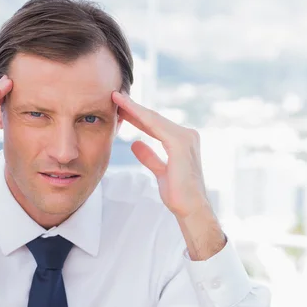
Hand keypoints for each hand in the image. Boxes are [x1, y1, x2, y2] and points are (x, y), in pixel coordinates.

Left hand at [112, 92, 225, 259]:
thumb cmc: (179, 195)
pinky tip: (127, 110)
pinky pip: (155, 126)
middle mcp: (187, 135)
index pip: (156, 126)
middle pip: (154, 119)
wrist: (191, 209)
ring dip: (134, 108)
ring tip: (116, 98)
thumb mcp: (161, 172)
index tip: (121, 108)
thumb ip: (150, 157)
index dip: (137, 116)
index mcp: (183, 142)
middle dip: (134, 109)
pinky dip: (140, 116)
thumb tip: (136, 144)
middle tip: (115, 97)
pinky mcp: (180, 143)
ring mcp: (185, 138)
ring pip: (154, 119)